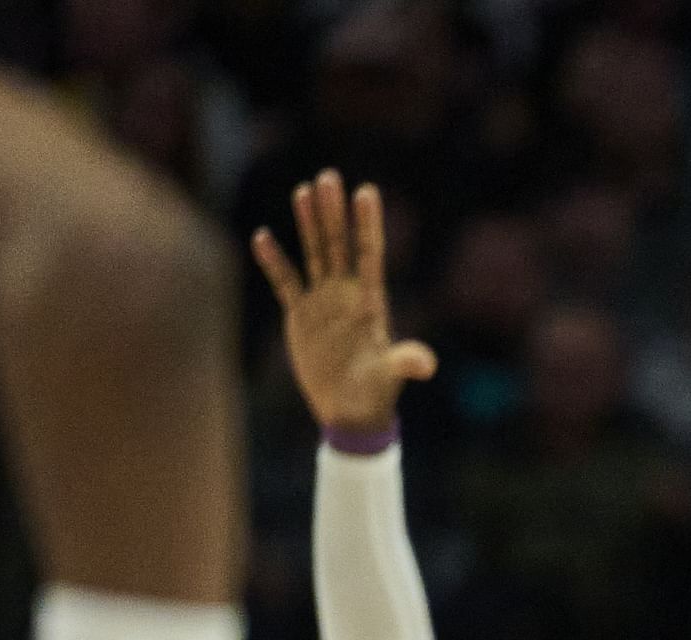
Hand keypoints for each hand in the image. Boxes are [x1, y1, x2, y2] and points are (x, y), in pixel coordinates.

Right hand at [250, 170, 437, 435]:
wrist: (350, 413)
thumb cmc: (375, 394)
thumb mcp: (390, 377)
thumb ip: (405, 363)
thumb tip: (427, 365)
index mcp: (371, 302)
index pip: (369, 254)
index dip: (368, 224)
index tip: (366, 191)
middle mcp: (347, 295)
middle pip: (339, 245)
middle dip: (334, 212)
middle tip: (328, 176)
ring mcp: (323, 302)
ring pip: (315, 254)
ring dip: (309, 224)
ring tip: (304, 191)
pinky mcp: (301, 316)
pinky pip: (285, 282)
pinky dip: (273, 262)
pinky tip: (263, 236)